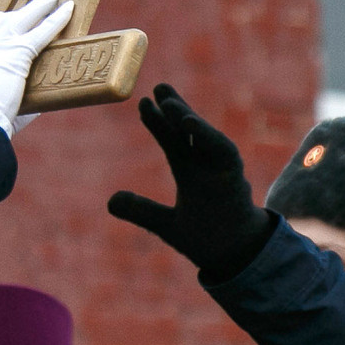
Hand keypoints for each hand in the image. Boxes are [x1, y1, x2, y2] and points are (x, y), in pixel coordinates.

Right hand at [0, 0, 71, 136]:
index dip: (3, 22)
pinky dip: (57, 19)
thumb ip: (7, 95)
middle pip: (7, 18)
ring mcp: (2, 44)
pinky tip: (69, 9)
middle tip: (40, 1)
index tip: (12, 18)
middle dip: (24, 10)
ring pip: (26, 17)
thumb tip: (30, 105)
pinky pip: (43, 31)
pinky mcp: (20, 51)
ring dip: (42, 6)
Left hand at [106, 85, 273, 279]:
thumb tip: (110, 202)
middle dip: (175, 108)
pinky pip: (222, 151)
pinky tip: (189, 122)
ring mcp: (221, 170)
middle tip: (159, 87)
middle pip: (189, 131)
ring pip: (204, 137)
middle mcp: (205, 166)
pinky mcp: (234, 178)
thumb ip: (141, 211)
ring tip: (170, 104)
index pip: (172, 141)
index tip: (143, 103)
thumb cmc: (206, 239)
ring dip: (188, 118)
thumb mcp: (165, 225)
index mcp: (190, 172)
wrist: (232, 257)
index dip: (158, 123)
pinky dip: (207, 136)